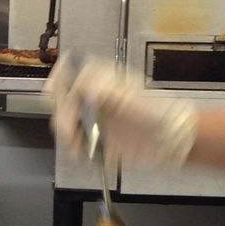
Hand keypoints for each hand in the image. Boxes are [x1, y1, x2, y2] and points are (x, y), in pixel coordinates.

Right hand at [44, 55, 197, 169]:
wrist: (170, 141)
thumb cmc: (158, 115)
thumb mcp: (134, 101)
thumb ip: (109, 93)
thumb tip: (86, 89)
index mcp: (104, 79)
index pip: (72, 72)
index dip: (60, 79)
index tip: (54, 93)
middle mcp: (96, 95)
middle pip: (64, 98)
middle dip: (61, 113)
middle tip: (68, 130)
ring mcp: (95, 116)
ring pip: (66, 119)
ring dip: (66, 133)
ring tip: (75, 147)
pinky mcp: (97, 136)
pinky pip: (77, 140)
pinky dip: (75, 148)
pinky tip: (82, 153)